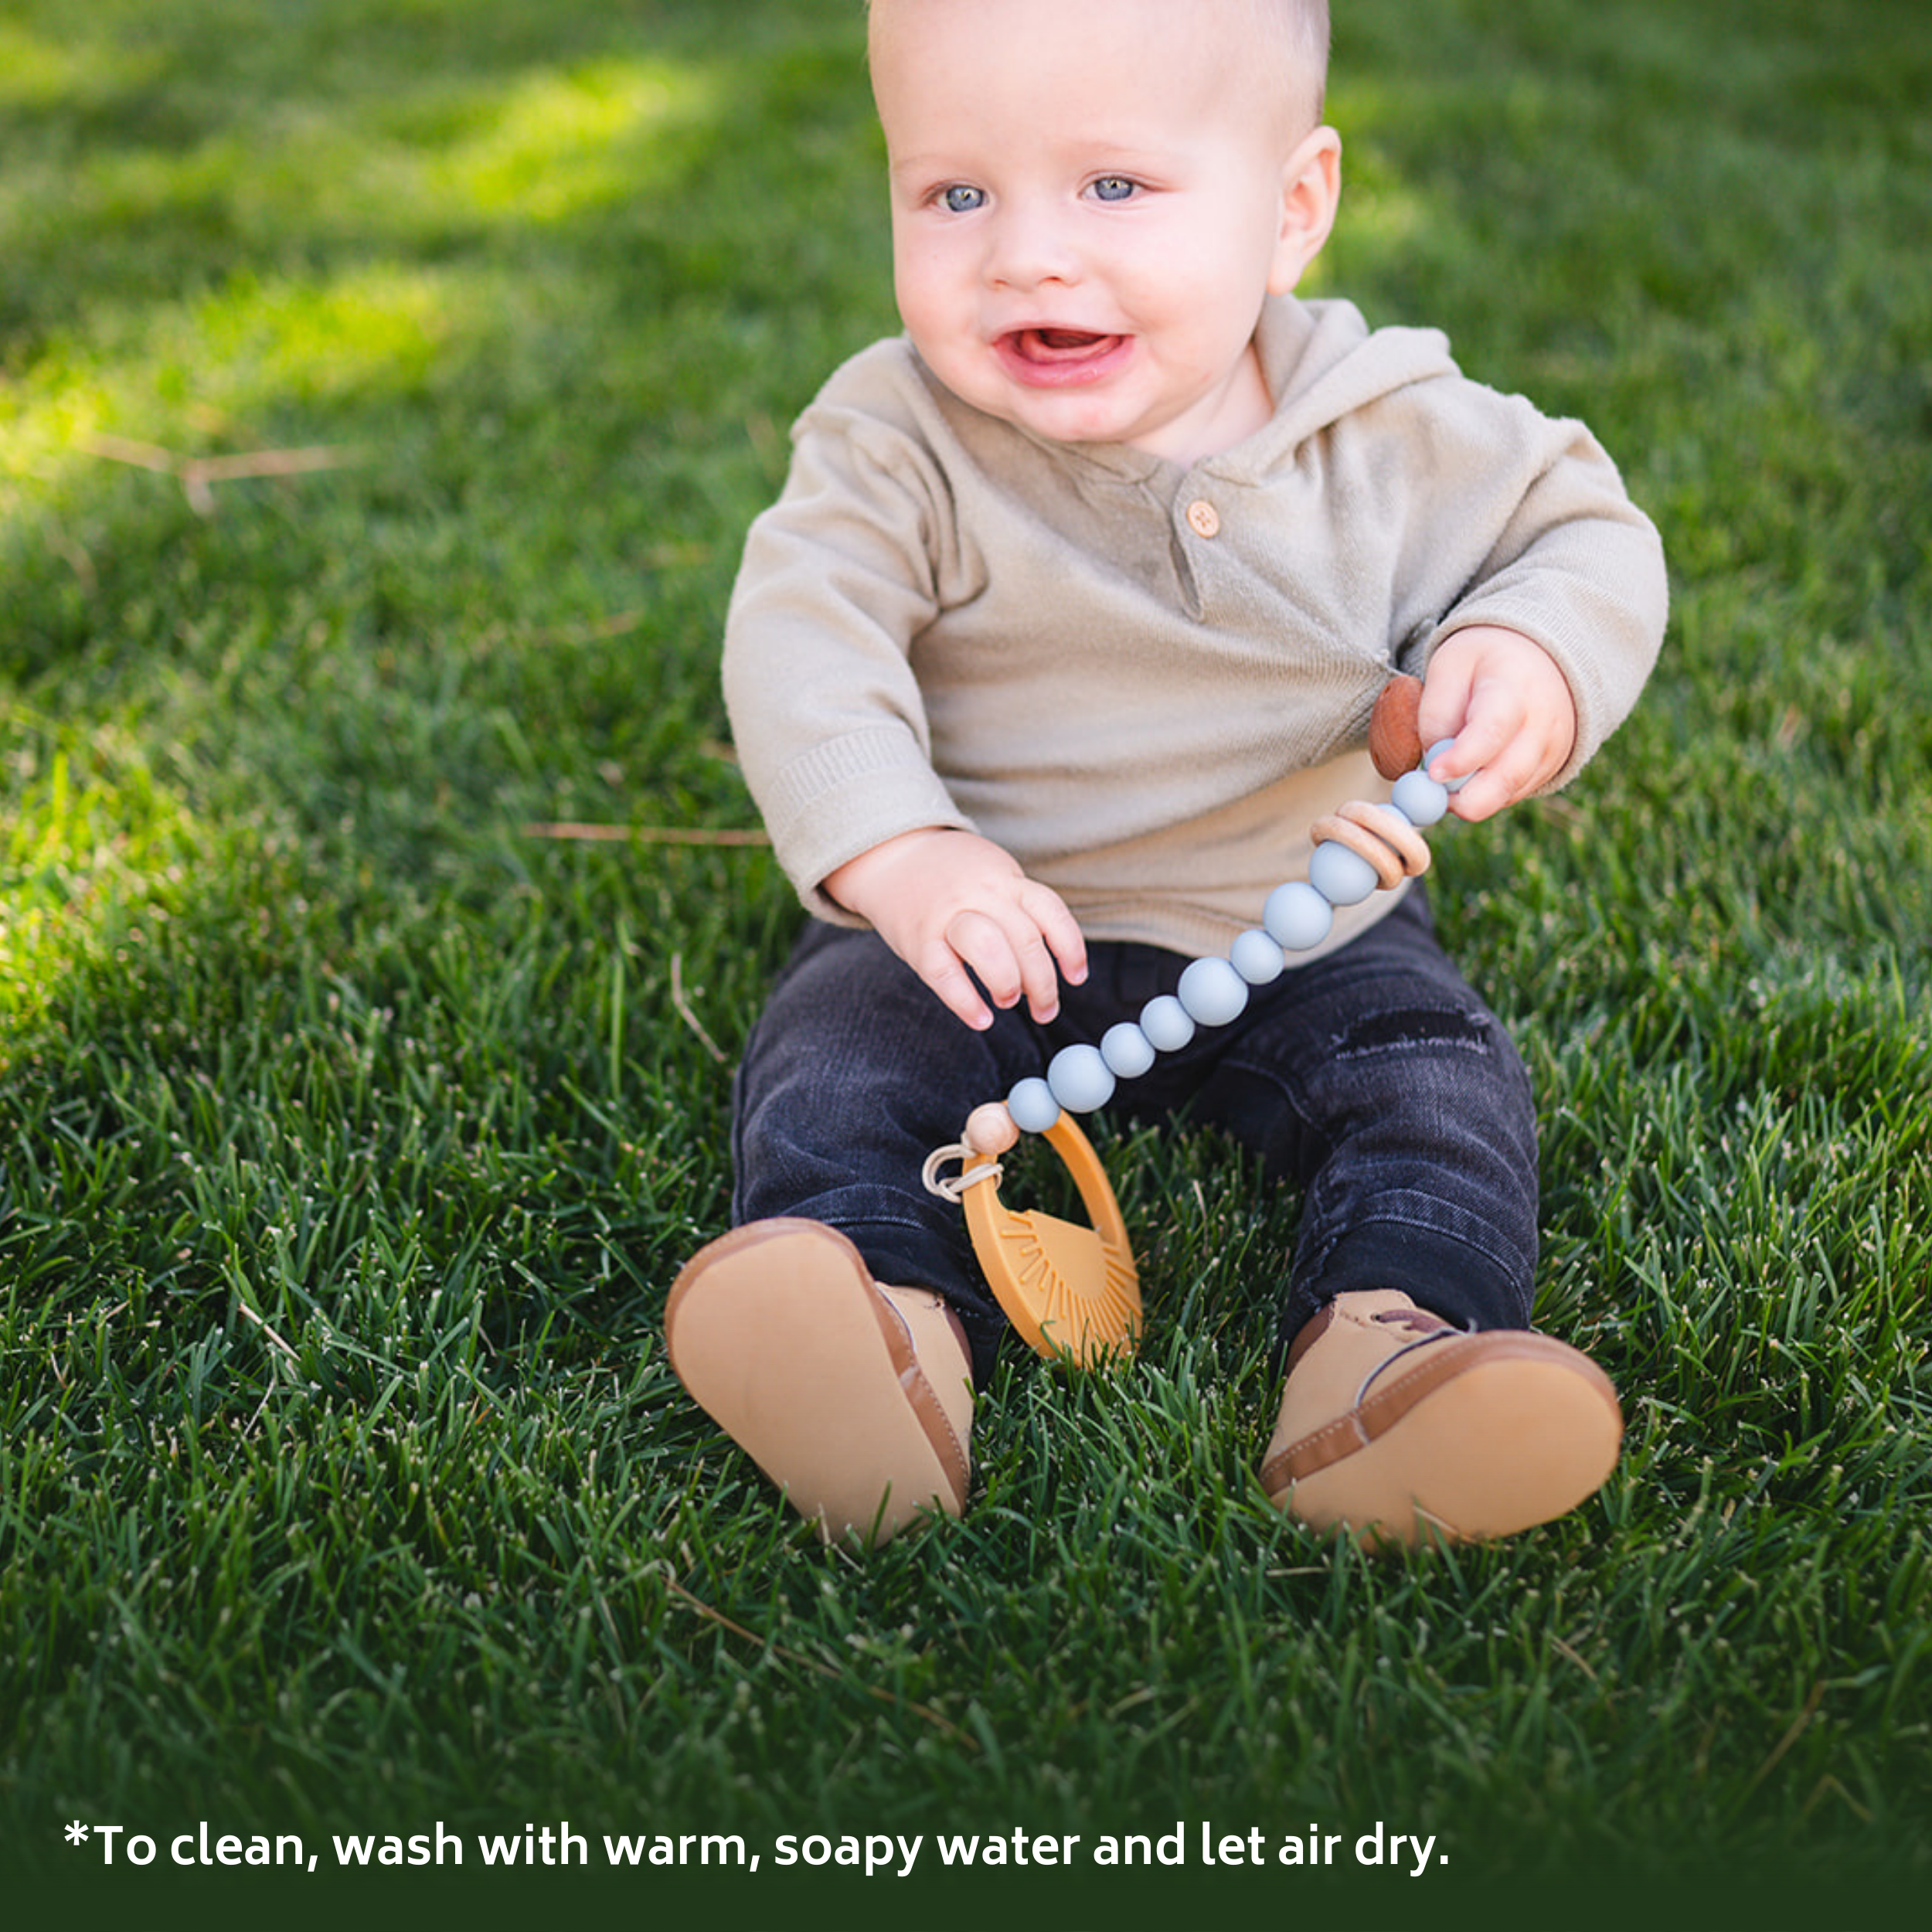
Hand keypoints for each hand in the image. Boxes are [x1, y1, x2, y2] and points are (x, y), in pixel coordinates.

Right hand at [823, 828, 1088, 1030]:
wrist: (890, 855)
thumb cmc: (950, 876)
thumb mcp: (992, 873)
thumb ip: (1019, 906)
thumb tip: (1052, 960)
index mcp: (1004, 879)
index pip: (1051, 912)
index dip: (1070, 949)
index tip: (1076, 978)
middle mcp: (980, 893)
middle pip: (1025, 939)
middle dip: (1043, 984)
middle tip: (1045, 1009)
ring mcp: (947, 914)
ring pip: (989, 948)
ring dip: (1009, 984)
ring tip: (1009, 1001)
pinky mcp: (917, 938)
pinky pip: (944, 973)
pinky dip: (966, 1001)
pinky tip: (981, 1019)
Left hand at [1416, 626, 1577, 821]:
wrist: (1538, 660)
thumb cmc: (1483, 665)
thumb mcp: (1449, 667)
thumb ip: (1437, 713)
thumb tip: (1432, 761)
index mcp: (1514, 688)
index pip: (1492, 731)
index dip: (1461, 759)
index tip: (1432, 773)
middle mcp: (1541, 723)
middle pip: (1507, 777)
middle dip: (1464, 800)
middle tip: (1430, 796)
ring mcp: (1551, 749)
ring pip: (1508, 793)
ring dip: (1471, 798)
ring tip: (1446, 776)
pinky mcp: (1550, 768)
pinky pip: (1512, 794)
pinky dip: (1486, 793)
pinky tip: (1473, 769)